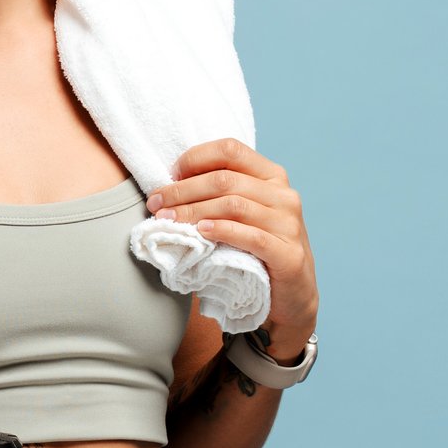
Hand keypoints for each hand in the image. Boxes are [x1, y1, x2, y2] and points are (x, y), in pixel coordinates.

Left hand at [146, 137, 319, 346]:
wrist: (291, 298)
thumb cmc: (256, 253)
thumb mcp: (241, 216)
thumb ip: (218, 196)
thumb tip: (168, 186)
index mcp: (272, 176)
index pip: (230, 149)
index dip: (195, 158)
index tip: (169, 177)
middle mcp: (284, 194)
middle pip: (225, 179)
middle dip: (183, 190)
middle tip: (156, 203)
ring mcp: (289, 224)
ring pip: (234, 205)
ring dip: (194, 211)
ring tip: (168, 220)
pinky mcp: (289, 254)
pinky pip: (252, 236)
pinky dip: (223, 231)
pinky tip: (201, 233)